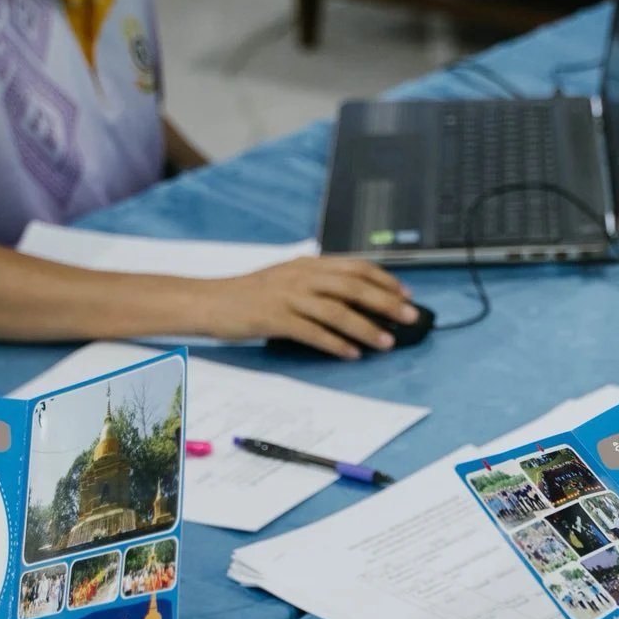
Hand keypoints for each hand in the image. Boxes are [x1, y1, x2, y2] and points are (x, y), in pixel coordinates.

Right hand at [200, 257, 417, 357]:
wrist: (209, 301)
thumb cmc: (249, 295)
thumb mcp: (286, 279)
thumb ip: (317, 284)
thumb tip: (353, 299)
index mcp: (306, 265)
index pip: (355, 267)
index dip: (384, 280)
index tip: (405, 294)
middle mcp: (301, 277)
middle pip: (352, 286)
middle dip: (386, 302)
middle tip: (410, 316)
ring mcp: (287, 297)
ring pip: (337, 310)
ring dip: (366, 327)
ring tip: (387, 341)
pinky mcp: (275, 318)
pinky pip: (312, 332)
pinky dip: (335, 343)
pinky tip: (351, 353)